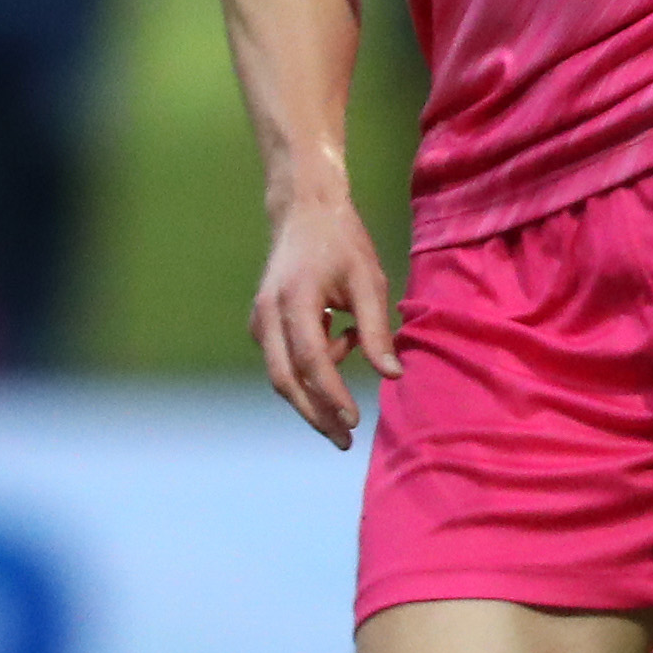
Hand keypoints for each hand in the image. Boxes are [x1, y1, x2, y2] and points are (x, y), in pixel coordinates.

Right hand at [249, 187, 399, 447]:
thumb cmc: (341, 242)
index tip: (354, 420)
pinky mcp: (263, 325)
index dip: (331, 394)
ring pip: (282, 376)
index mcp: (294, 299)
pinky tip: (341, 341)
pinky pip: (284, 362)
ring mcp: (260, 321)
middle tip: (346, 440)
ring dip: (316, 390)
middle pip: (285, 380)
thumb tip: (392, 375)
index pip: (310, 360)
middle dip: (316, 414)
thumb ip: (377, 330)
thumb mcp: (369, 280)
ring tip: (354, 360)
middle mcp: (268, 314)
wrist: (303, 212)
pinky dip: (312, 369)